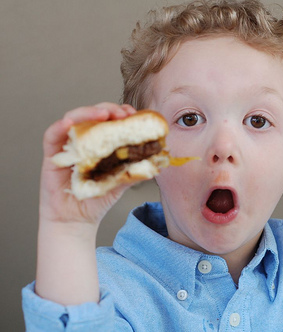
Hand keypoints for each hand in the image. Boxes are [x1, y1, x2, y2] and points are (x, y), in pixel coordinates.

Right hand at [36, 103, 136, 304]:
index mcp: (102, 143)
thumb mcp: (120, 183)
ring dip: (87, 113)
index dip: (121, 113)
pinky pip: (52, 136)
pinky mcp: (51, 155)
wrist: (77, 220)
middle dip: (108, 110)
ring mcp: (68, 145)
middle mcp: (85, 140)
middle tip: (121, 113)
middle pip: (93, 115)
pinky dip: (60, 127)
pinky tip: (69, 123)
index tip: (133, 113)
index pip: (111, 121)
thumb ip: (134, 172)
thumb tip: (155, 163)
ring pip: (74, 119)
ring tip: (102, 114)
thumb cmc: (97, 199)